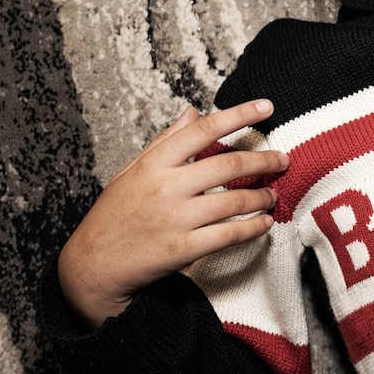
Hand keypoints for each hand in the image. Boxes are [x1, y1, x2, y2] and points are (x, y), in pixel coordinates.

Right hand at [57, 101, 288, 329]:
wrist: (92, 266)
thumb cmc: (114, 216)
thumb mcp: (132, 171)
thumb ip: (165, 142)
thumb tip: (193, 112)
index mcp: (153, 164)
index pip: (203, 130)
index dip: (238, 115)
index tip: (265, 107)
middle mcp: (165, 187)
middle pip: (228, 165)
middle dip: (263, 159)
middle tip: (282, 159)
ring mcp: (175, 219)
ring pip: (234, 202)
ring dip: (261, 196)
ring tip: (273, 194)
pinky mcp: (183, 249)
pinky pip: (229, 235)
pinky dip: (253, 228)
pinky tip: (264, 222)